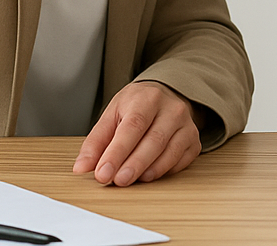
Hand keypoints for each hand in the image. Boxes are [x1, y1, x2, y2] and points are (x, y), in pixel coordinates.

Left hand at [73, 80, 203, 185]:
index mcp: (147, 98)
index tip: (103, 173)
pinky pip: (182, 159)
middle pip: (154, 140)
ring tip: (132, 180)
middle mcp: (171, 108)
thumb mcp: (112, 115)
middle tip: (117, 181)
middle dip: (134, 164)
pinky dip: (165, 170)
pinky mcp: (194, 139)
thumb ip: (96, 142)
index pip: (132, 127)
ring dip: (149, 170)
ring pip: (170, 151)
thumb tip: (82, 167)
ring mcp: (186, 124)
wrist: (165, 95)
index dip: (117, 152)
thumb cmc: (136, 107)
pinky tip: (149, 175)